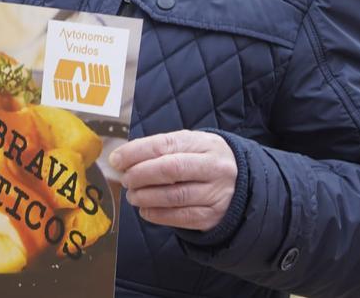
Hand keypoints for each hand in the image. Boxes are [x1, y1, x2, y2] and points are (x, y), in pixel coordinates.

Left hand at [109, 130, 237, 231]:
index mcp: (204, 143)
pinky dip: (157, 214)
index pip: (165, 144)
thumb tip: (121, 159)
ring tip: (133, 195)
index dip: (136, 152)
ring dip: (145, 197)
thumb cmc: (203, 161)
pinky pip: (180, 217)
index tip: (117, 160)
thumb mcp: (190, 146)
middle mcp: (214, 167)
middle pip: (169, 170)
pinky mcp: (213, 216)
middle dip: (140, 175)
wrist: (242, 184)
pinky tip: (145, 210)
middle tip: (126, 180)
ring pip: (173, 196)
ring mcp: (216, 193)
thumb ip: (159, 149)